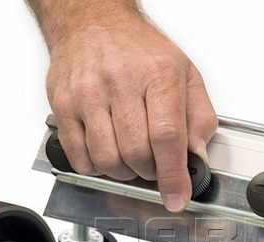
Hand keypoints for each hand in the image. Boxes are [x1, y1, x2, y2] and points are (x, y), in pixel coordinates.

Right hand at [46, 9, 216, 211]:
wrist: (92, 23)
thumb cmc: (140, 50)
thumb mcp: (186, 75)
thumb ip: (199, 118)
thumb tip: (196, 156)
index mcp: (158, 75)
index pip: (167, 136)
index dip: (173, 175)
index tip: (177, 196)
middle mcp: (120, 83)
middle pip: (136, 154)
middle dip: (150, 173)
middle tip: (154, 166)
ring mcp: (88, 94)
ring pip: (107, 160)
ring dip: (124, 173)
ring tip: (130, 157)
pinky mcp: (64, 105)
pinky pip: (79, 156)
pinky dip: (96, 167)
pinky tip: (107, 152)